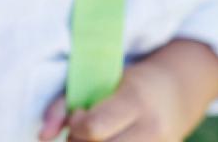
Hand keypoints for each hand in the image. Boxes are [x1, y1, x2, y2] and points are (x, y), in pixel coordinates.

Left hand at [38, 40, 217, 141]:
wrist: (176, 93)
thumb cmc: (129, 82)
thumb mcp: (101, 81)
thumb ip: (66, 102)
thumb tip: (41, 135)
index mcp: (134, 100)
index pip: (94, 129)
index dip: (76, 127)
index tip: (77, 116)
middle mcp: (152, 130)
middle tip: (80, 134)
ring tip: (91, 141)